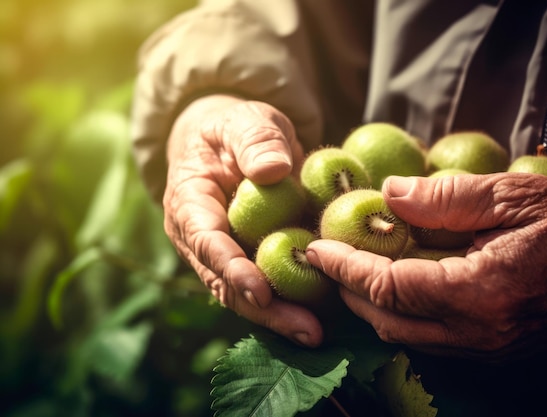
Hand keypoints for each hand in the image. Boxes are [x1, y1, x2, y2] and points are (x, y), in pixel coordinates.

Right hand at [163, 94, 322, 346]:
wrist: (229, 141)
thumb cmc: (234, 127)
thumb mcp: (244, 119)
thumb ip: (255, 139)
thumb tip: (274, 171)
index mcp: (189, 203)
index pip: (206, 242)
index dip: (233, 270)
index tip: (262, 293)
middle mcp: (200, 239)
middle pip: (226, 283)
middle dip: (265, 311)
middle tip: (306, 330)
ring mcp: (223, 254)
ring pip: (245, 295)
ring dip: (279, 317)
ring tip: (316, 334)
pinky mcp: (247, 259)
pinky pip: (266, 284)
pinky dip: (291, 301)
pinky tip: (323, 315)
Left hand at [306, 173, 546, 360]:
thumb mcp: (514, 194)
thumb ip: (447, 197)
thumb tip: (388, 194)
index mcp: (481, 293)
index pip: (389, 287)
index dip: (346, 267)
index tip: (315, 248)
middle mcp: (479, 333)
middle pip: (389, 321)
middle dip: (351, 290)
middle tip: (330, 256)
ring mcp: (489, 348)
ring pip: (408, 336)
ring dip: (374, 305)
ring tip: (357, 268)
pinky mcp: (497, 348)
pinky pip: (433, 339)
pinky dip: (404, 314)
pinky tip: (400, 285)